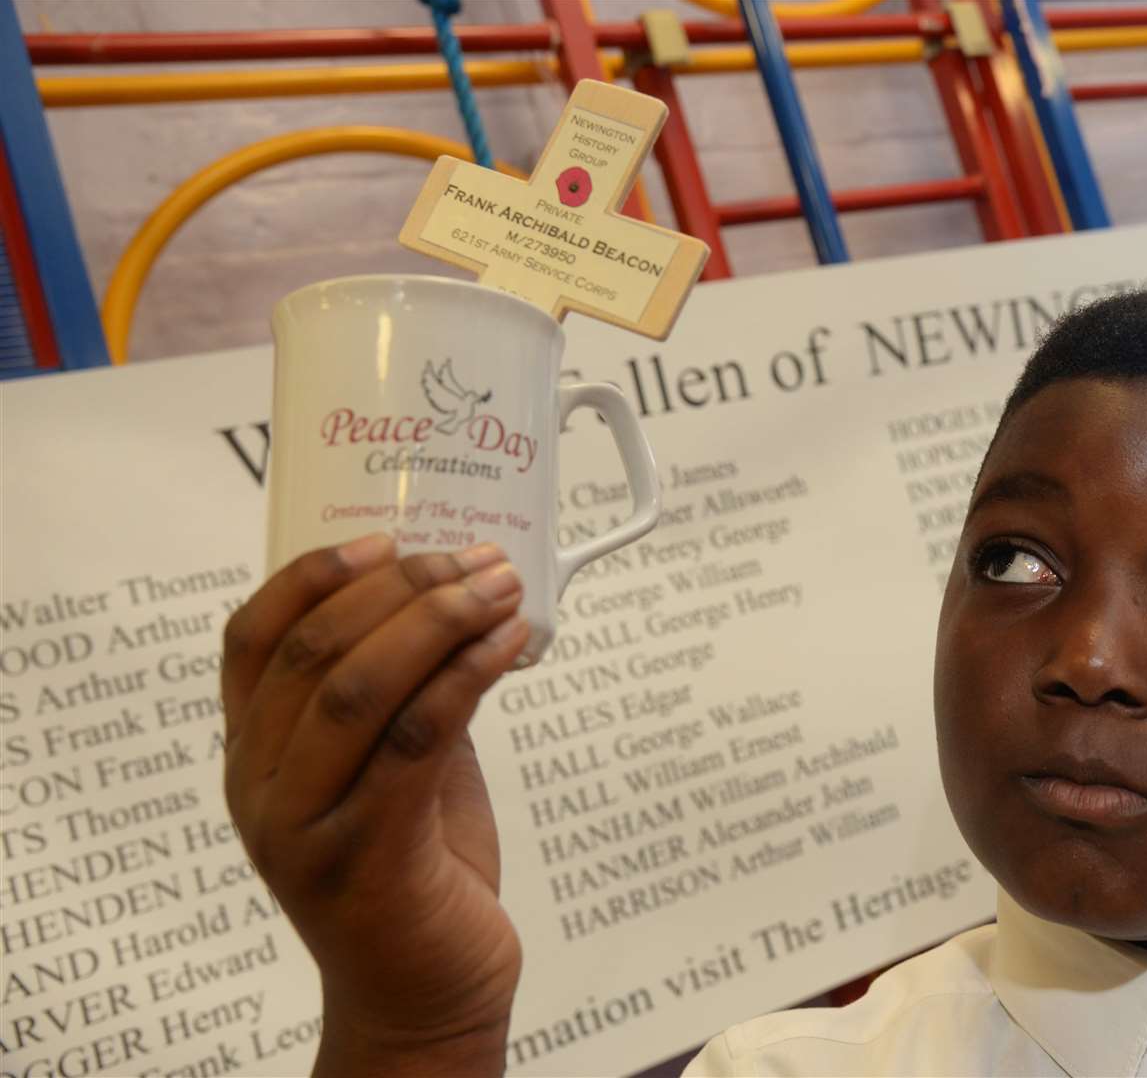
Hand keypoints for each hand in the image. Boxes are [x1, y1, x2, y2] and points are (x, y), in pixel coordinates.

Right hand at [222, 534, 530, 1076]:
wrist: (426, 994)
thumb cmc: (416, 871)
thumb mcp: (394, 767)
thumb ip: (400, 696)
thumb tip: (453, 602)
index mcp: (254, 756)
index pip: (251, 641)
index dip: (311, 576)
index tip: (386, 537)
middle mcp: (261, 789)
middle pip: (314, 652)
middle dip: (401, 589)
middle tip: (475, 560)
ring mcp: (305, 828)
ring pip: (359, 690)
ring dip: (438, 622)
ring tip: (500, 587)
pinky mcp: (366, 858)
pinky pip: (415, 741)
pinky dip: (466, 677)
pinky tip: (509, 645)